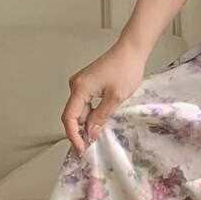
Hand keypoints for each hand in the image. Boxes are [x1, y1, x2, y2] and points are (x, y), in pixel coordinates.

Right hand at [62, 39, 148, 155]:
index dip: (74, 136)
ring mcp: (81, 84)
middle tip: (91, 146)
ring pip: (80, 110)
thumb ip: (101, 117)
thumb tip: (90, 133)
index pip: (69, 118)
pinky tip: (101, 120)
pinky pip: (85, 103)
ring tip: (99, 134)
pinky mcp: (87, 83)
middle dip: (81, 131)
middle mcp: (76, 85)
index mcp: (80, 88)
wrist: (130, 51)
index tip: (81, 148)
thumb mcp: (115, 98)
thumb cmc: (125, 69)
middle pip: (73, 115)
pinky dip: (91, 114)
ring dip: (88, 122)